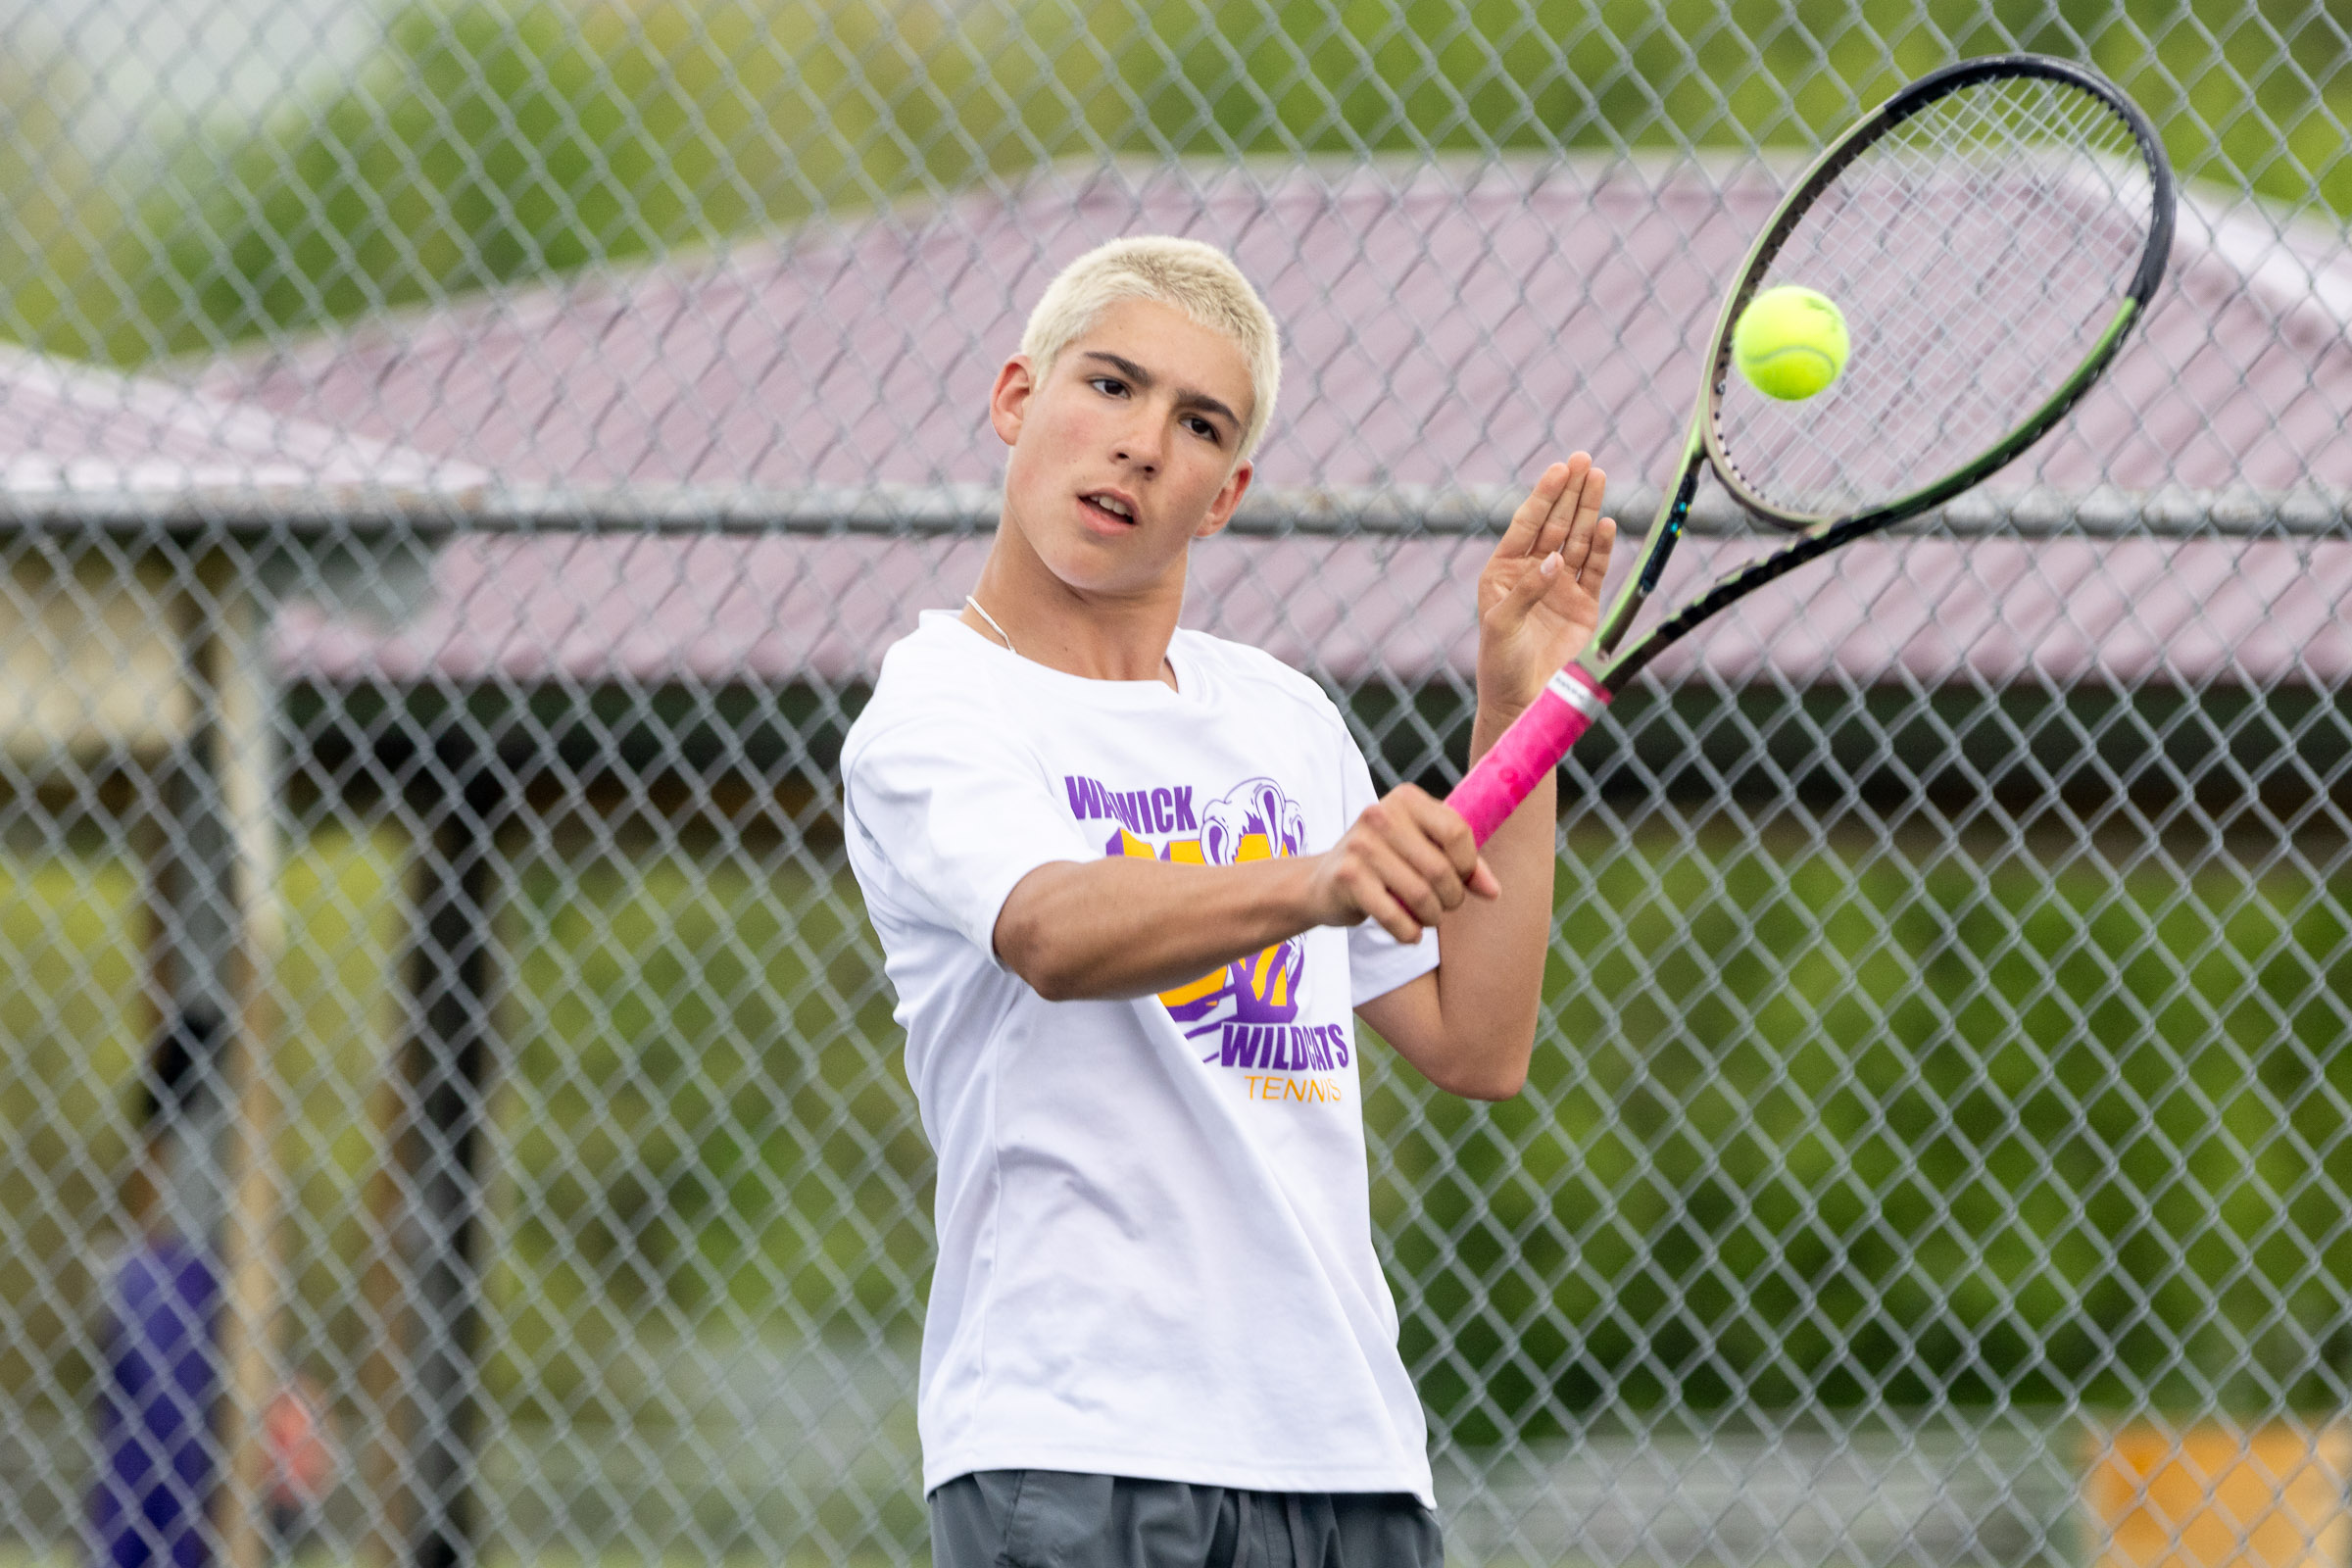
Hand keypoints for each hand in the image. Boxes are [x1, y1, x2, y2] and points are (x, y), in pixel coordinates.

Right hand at [1306, 784, 1499, 942]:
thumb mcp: (1421, 850)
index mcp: (1405, 799)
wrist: (1323, 882)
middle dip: (1451, 898)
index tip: (1462, 879)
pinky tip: (1410, 933)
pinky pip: (1395, 916)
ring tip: (1427, 918)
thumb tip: (1493, 891)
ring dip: (1432, 917)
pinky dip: (1409, 932)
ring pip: (1421, 895)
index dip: (1468, 864)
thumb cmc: (1384, 863)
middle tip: (1444, 906)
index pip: (1456, 831)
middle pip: (1441, 868)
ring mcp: (1361, 845)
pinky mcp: (1347, 877)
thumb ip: (1461, 865)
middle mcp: (1380, 814)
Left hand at [1476, 454, 1616, 717]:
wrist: (1523, 701)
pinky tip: (1609, 523)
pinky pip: (1596, 569)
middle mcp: (1533, 573)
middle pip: (1556, 524)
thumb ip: (1527, 590)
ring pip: (1579, 540)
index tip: (1559, 468)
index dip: (1544, 496)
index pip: (1526, 525)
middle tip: (1584, 460)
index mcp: (1503, 572)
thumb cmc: (1500, 663)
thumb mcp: (1502, 624)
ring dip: (1590, 510)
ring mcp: (1561, 587)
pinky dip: (1604, 547)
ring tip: (1599, 477)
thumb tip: (1555, 559)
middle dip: (1570, 492)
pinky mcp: (1584, 605)